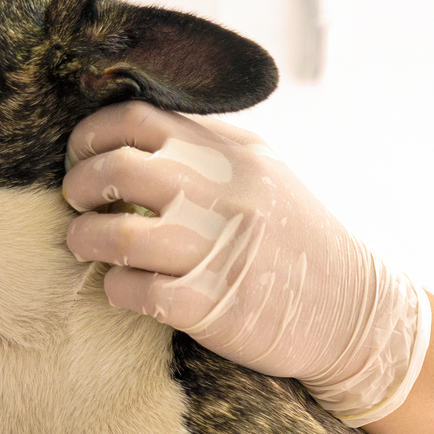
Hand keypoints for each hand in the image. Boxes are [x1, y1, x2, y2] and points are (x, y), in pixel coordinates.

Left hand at [61, 102, 428, 426]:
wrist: (354, 313)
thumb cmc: (292, 240)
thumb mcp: (260, 173)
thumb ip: (201, 149)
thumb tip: (121, 138)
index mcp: (229, 151)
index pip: (135, 119)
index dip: (91, 137)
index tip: (81, 158)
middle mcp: (223, 192)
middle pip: (116, 170)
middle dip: (79, 186)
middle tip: (79, 204)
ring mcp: (217, 248)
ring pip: (115, 234)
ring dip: (84, 239)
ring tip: (86, 244)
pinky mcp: (211, 304)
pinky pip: (133, 291)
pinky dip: (114, 288)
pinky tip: (122, 287)